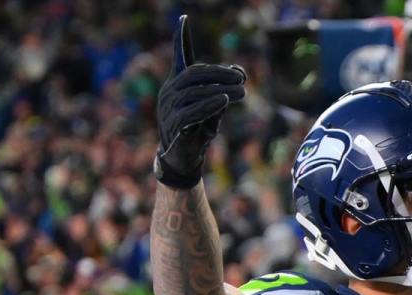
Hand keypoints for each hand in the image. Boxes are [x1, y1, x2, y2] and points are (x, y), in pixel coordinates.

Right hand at [154, 15, 246, 188]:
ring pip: (195, 92)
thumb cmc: (198, 130)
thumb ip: (222, 90)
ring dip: (222, 90)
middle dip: (221, 74)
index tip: (183, 19)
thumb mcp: (212, 107)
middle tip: (243, 78)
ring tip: (243, 92)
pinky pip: (191, 112)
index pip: (178, 57)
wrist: (183, 158)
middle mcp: (170, 92)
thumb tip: (238, 74)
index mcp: (177, 84)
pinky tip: (224, 100)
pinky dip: (209, 104)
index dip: (180, 39)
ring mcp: (169, 109)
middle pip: (195, 74)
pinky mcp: (174, 126)